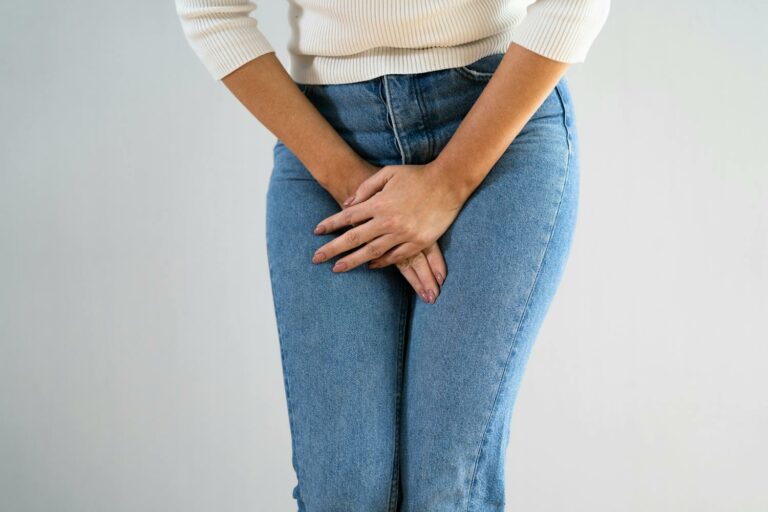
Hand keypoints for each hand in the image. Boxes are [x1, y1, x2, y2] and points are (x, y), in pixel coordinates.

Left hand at [312, 163, 464, 299]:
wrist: (448, 183)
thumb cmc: (417, 175)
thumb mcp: (388, 173)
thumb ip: (366, 188)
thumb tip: (347, 204)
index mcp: (379, 203)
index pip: (348, 216)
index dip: (330, 225)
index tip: (316, 232)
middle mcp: (388, 220)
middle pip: (354, 238)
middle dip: (333, 249)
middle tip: (317, 259)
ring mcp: (403, 233)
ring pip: (372, 252)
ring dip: (353, 261)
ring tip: (337, 268)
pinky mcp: (418, 241)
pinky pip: (396, 256)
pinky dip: (382, 263)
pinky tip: (370, 266)